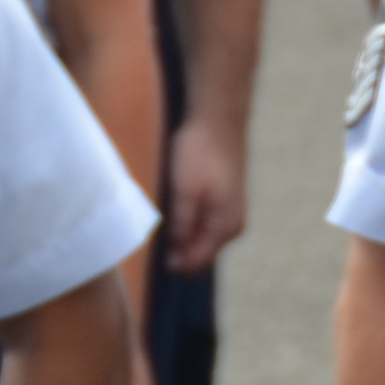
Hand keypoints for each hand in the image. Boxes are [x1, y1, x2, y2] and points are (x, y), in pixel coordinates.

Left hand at [164, 114, 250, 273]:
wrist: (218, 119)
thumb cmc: (201, 152)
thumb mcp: (185, 190)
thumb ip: (183, 225)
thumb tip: (177, 254)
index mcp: (225, 227)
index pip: (197, 261)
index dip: (174, 264)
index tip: (150, 259)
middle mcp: (233, 226)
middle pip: (201, 254)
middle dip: (178, 254)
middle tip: (150, 244)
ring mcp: (231, 214)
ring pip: (202, 240)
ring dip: (182, 240)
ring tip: (159, 228)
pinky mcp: (225, 202)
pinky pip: (205, 226)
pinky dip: (188, 226)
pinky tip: (173, 214)